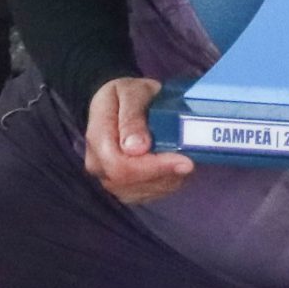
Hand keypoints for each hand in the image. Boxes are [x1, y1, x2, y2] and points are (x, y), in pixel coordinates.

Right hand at [81, 77, 193, 203]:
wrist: (117, 104)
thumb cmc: (126, 94)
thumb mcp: (132, 92)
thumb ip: (133, 117)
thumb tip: (136, 148)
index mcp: (97, 137)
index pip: (119, 166)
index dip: (153, 167)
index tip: (184, 160)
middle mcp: (97, 164)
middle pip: (130, 182)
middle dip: (164, 173)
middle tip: (191, 160)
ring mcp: (108, 178)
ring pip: (140, 193)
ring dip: (167, 179)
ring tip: (183, 159)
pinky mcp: (122, 187)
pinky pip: (146, 194)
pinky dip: (165, 183)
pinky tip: (175, 167)